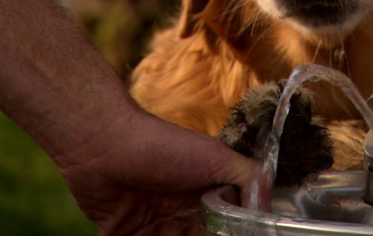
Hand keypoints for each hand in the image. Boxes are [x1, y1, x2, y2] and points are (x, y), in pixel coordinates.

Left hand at [58, 106, 258, 234]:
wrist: (103, 144)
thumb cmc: (163, 147)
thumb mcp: (215, 156)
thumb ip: (250, 176)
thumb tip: (269, 205)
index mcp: (206, 197)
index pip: (225, 227)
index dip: (228, 232)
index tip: (230, 234)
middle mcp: (182, 212)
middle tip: (187, 233)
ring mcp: (153, 225)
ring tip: (169, 235)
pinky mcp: (124, 234)